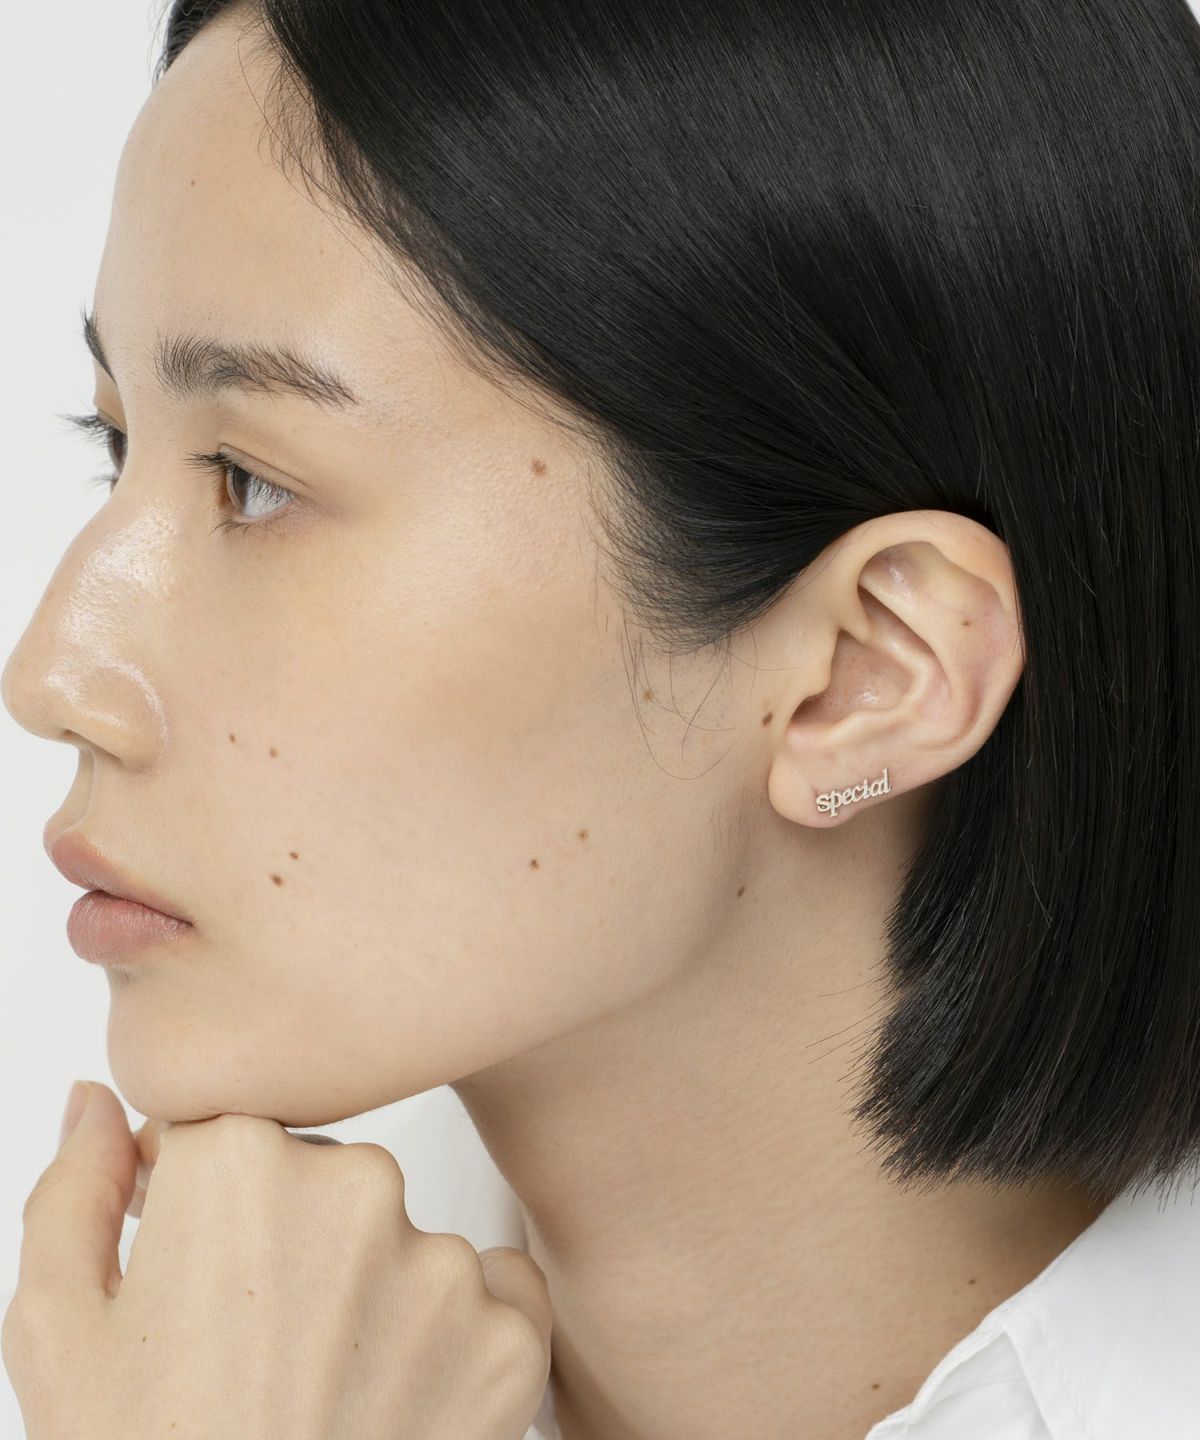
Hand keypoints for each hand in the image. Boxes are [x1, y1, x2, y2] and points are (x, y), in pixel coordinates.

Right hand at [2, 1082, 552, 1439]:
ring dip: (369, 1291)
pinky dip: (457, 1331)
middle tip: (248, 1348)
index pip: (227, 1131)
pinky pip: (493, 1290)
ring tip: (315, 1386)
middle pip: (321, 1178)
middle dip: (286, 1240)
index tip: (193, 1269)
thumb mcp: (59, 1334)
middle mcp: (357, 1184)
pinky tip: (396, 1394)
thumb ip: (75, 1191)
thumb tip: (97, 1103)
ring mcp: (444, 1261)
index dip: (199, 1201)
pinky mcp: (511, 1332)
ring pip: (401, 1239)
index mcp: (241, 1162)